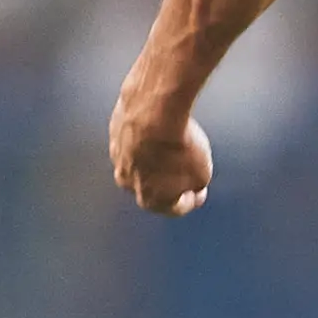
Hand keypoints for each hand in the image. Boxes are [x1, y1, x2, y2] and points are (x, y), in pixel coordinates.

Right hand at [107, 93, 215, 216]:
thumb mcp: (203, 173)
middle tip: (184, 170)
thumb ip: (196, 184)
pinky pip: (133, 138)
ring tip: (172, 145)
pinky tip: (160, 127)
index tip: (200, 191)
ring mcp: (118, 156)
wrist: (154, 109)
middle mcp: (128, 183)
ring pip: (138, 161)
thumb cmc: (179, 145)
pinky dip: (145, 136)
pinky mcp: (114, 131)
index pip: (175, 208)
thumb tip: (193, 184)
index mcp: (150, 200)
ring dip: (154, 157)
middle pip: (150, 187)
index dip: (191, 200)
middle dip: (167, 182)